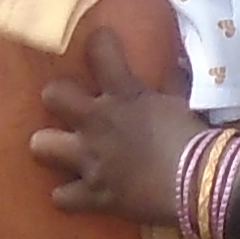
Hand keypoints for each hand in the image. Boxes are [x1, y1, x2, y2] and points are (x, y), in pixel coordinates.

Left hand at [29, 27, 204, 224]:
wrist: (199, 183)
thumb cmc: (194, 138)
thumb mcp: (183, 103)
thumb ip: (171, 84)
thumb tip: (174, 65)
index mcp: (123, 94)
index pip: (100, 51)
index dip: (98, 42)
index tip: (100, 41)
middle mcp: (97, 122)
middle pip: (52, 95)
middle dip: (58, 98)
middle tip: (72, 107)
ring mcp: (90, 159)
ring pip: (40, 145)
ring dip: (51, 148)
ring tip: (64, 152)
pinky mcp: (93, 194)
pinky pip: (62, 197)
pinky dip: (70, 197)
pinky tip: (77, 194)